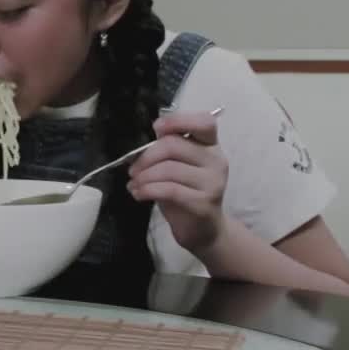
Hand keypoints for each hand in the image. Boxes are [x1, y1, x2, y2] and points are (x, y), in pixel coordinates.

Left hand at [127, 110, 228, 251]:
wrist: (202, 228)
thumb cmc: (185, 191)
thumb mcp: (177, 165)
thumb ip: (168, 147)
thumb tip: (151, 134)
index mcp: (210, 146)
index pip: (205, 122)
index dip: (178, 120)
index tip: (156, 129)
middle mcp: (215, 160)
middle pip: (174, 145)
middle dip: (146, 157)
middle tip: (132, 170)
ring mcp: (212, 182)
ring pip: (168, 169)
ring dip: (143, 176)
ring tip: (134, 184)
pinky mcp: (203, 203)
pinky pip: (168, 189)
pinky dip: (147, 190)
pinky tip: (139, 193)